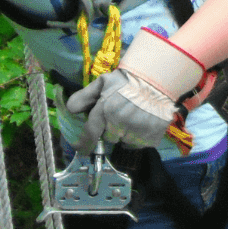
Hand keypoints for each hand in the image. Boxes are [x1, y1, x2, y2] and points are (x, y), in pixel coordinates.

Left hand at [66, 29, 203, 154]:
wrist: (158, 81)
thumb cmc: (127, 80)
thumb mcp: (103, 82)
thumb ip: (85, 96)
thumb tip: (70, 110)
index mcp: (106, 111)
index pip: (89, 135)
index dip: (83, 144)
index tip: (81, 148)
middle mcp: (119, 125)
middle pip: (107, 137)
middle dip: (109, 129)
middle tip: (116, 115)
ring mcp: (135, 134)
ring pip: (121, 141)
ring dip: (122, 134)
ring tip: (130, 117)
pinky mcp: (148, 140)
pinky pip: (135, 145)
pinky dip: (135, 138)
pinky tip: (139, 123)